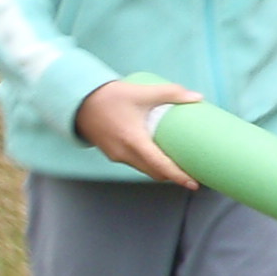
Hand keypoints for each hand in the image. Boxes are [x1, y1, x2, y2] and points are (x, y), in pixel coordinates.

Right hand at [74, 80, 201, 186]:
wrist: (78, 100)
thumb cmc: (111, 96)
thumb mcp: (143, 92)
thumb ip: (171, 93)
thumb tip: (198, 98)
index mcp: (134, 141)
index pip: (160, 165)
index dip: (178, 176)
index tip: (194, 183)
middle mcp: (124, 154)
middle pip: (154, 172)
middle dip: (173, 176)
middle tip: (193, 173)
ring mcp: (116, 156)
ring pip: (144, 169)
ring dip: (161, 171)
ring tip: (179, 164)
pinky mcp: (112, 153)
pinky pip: (135, 163)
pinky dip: (149, 164)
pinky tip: (159, 155)